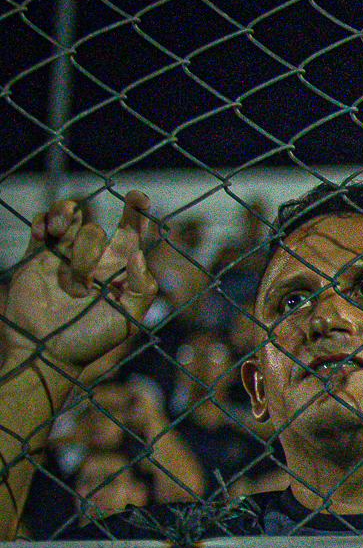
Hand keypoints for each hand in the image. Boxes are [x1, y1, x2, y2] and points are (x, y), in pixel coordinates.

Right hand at [3, 194, 155, 371]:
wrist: (45, 350)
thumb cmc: (90, 340)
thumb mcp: (127, 320)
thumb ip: (141, 289)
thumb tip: (138, 255)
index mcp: (118, 270)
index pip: (131, 235)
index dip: (137, 214)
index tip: (140, 198)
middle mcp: (93, 259)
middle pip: (97, 230)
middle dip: (89, 248)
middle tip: (80, 283)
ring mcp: (63, 256)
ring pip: (70, 219)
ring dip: (66, 215)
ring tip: (59, 225)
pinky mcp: (37, 256)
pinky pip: (42, 226)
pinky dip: (43, 221)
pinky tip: (44, 231)